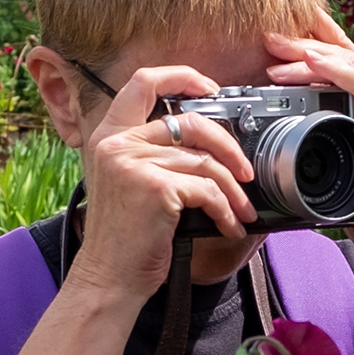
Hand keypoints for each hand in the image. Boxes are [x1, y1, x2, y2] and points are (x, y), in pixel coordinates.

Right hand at [70, 65, 258, 300]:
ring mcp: (134, 163)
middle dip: (228, 145)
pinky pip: (207, 190)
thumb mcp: (128, 183)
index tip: (210, 87)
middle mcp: (117, 144)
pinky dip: (226, 211)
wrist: (108, 278)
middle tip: (245, 170)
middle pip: (191, 122)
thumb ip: (152, 154)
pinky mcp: (155, 187)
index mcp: (109, 136)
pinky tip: (229, 226)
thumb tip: (208, 142)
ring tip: (241, 210)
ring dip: (233, 190)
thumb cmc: (124, 238)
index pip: (143, 82)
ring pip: (205, 162)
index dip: (181, 76)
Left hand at [266, 7, 353, 222]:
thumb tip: (268, 82)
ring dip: (311, 59)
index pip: (335, 49)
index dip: (310, 32)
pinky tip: (315, 64)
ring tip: (281, 57)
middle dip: (301, 45)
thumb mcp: (316, 132)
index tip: (278, 24)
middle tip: (270, 40)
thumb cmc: (344, 175)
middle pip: (338, 53)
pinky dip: (338, 73)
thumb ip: (304, 106)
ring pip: (347, 64)